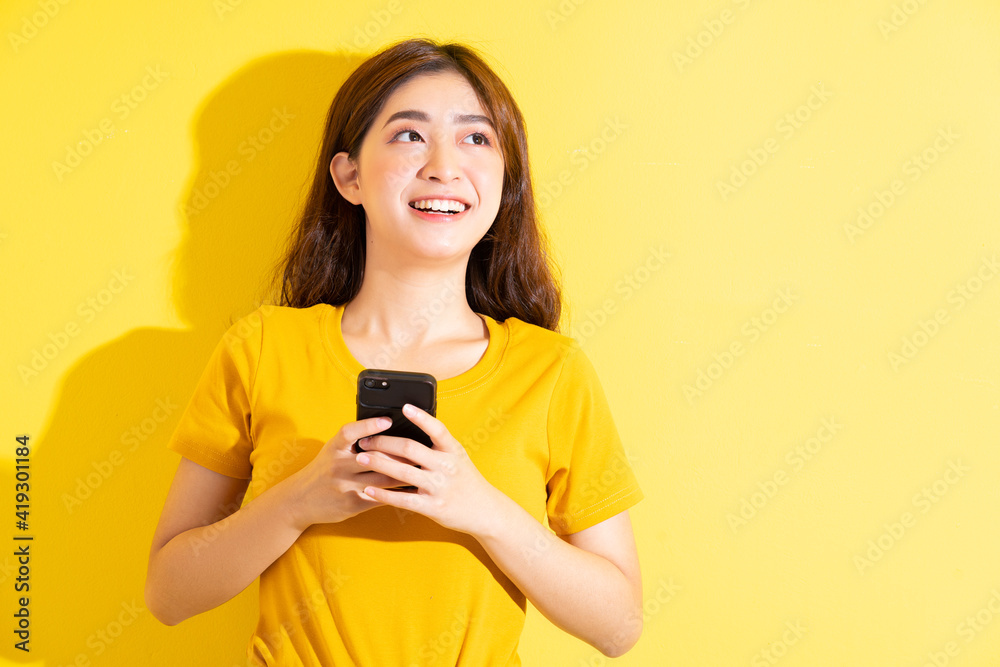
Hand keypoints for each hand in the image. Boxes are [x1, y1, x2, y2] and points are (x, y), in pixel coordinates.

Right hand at [282, 416, 411, 530]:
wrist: (299, 500)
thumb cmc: (323, 469)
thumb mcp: (332, 451)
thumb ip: (353, 441)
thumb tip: (385, 426)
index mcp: (333, 448)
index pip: (350, 433)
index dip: (368, 425)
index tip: (387, 420)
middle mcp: (338, 466)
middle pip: (374, 457)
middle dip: (399, 453)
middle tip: (421, 448)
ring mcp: (346, 487)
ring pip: (382, 478)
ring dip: (404, 473)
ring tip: (423, 467)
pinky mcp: (353, 504)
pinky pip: (380, 497)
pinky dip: (398, 492)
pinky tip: (412, 488)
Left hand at [354, 403, 504, 535]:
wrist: (484, 511)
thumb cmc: (466, 480)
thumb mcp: (458, 457)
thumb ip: (439, 445)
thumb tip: (412, 428)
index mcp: (453, 451)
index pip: (437, 429)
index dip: (421, 418)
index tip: (404, 407)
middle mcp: (446, 466)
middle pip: (410, 449)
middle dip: (384, 443)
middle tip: (365, 440)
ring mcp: (439, 487)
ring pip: (402, 472)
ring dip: (379, 464)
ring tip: (361, 459)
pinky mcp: (432, 507)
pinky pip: (403, 499)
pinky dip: (383, 494)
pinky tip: (368, 490)